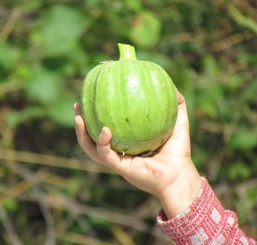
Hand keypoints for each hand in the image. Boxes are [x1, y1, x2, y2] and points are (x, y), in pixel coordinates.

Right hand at [74, 90, 201, 218]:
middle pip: (92, 136)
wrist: (180, 174)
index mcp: (126, 140)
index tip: (91, 96)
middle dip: (81, 122)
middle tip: (76, 105)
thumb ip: (175, 102)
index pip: (105, 125)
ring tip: (78, 117)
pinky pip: (105, 155)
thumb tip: (170, 83)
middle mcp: (118, 149)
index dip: (96, 112)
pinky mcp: (120, 168)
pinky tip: (104, 130)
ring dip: (81, 134)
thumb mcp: (177, 121)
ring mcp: (117, 160)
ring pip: (91, 148)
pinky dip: (102, 143)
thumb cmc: (178, 150)